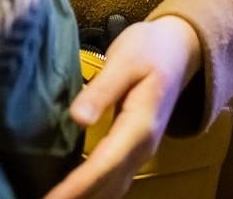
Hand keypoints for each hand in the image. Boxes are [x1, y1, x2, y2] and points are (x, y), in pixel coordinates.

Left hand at [43, 16, 201, 198]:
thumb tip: (78, 118)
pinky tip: (74, 191)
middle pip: (109, 185)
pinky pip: (114, 179)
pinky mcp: (134, 149)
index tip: (54, 198)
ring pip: (113, 187)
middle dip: (78, 198)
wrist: (179, 49)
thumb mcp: (125, 59)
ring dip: (86, 198)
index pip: (105, 165)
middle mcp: (142, 147)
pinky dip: (95, 191)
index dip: (78, 185)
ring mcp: (140, 151)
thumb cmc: (150, 49)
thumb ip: (103, 89)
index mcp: (140, 126)